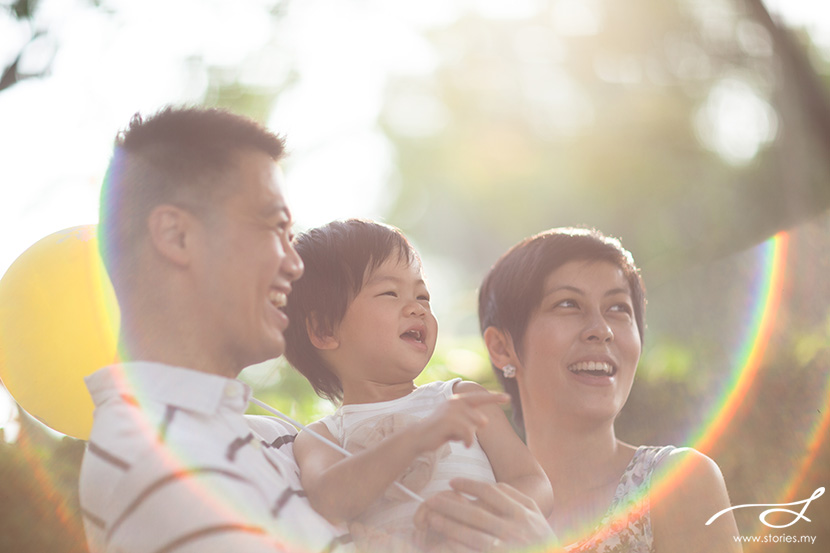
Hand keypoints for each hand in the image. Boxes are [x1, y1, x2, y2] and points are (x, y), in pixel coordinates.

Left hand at [413, 478, 556, 551]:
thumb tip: (490, 485)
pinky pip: (474, 552)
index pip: (491, 492)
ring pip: (472, 536)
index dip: (468, 485)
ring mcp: (508, 547)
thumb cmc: (541, 539)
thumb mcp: (535, 515)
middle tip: (432, 500)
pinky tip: (444, 543)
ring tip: (432, 519)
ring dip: (449, 527)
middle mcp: (516, 530)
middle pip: (476, 514)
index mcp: (523, 513)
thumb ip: (516, 498)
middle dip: (451, 506)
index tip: (452, 482)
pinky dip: (458, 547)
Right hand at [417, 391, 508, 450]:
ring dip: (468, 437)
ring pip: (474, 427)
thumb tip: (485, 421)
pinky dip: (467, 442)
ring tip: (457, 439)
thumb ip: (470, 419)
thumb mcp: (456, 422)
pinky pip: (468, 434)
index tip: (508, 398)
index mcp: (457, 400)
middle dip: (474, 431)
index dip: (494, 397)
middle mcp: (455, 402)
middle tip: (459, 435)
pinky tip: (462, 445)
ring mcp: (451, 410)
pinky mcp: (448, 421)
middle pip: (480, 419)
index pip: (479, 397)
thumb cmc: (439, 431)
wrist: (418, 437)